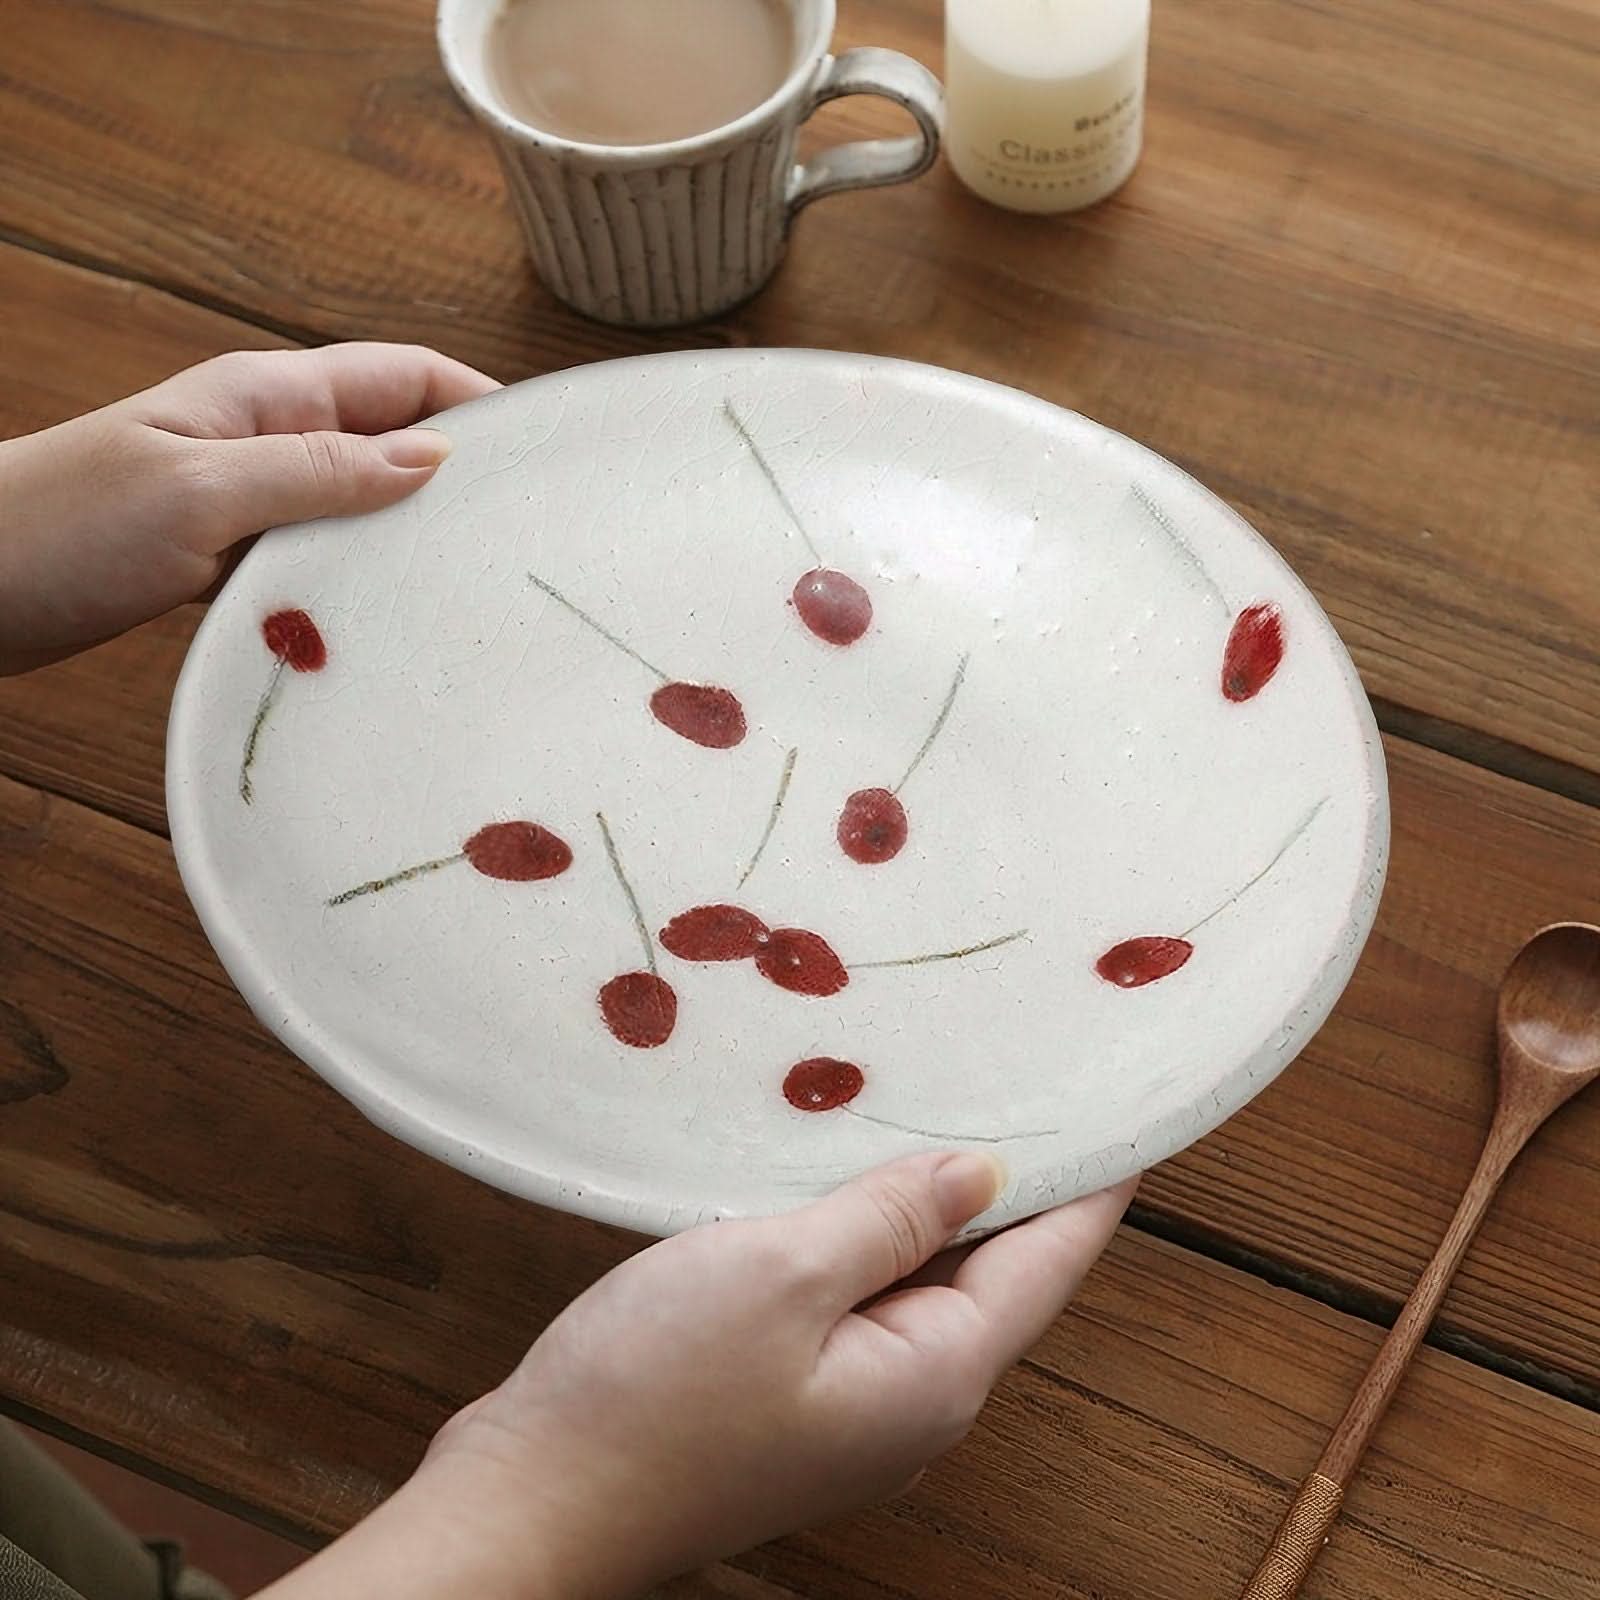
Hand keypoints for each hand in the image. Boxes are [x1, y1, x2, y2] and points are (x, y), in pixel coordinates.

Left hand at [0, 343, 497, 672]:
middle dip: (461, 476)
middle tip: (524, 534)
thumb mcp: (204, 491)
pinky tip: (387, 620)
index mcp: (265, 396)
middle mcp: (267, 439)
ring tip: (470, 585)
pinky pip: (321, 557)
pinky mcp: (229, 557)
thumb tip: (436, 459)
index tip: (550, 450)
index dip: (482, 401)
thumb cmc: (60, 528)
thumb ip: (321, 470)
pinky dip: (359, 580)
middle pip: (395, 441)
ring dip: (411, 538)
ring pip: (362, 507)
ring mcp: (250, 499)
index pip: (406, 376)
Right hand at [264, 1154, 1133, 1599]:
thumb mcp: (785, 1272)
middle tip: (1024, 1078)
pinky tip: (840, 1182)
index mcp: (936, 1373)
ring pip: (919, 1283)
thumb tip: (983, 1172)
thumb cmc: (656, 1390)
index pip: (1047, 1262)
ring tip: (935, 1106)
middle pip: (991, 1274)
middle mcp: (914, 1400)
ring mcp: (852, 1406)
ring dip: (927, 1204)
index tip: (1127, 1112)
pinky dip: (865, 1236)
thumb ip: (892, 1217)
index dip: (1091, 1183)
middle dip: (1011, 1182)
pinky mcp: (794, 1397)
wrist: (536, 1496)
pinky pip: (858, 1301)